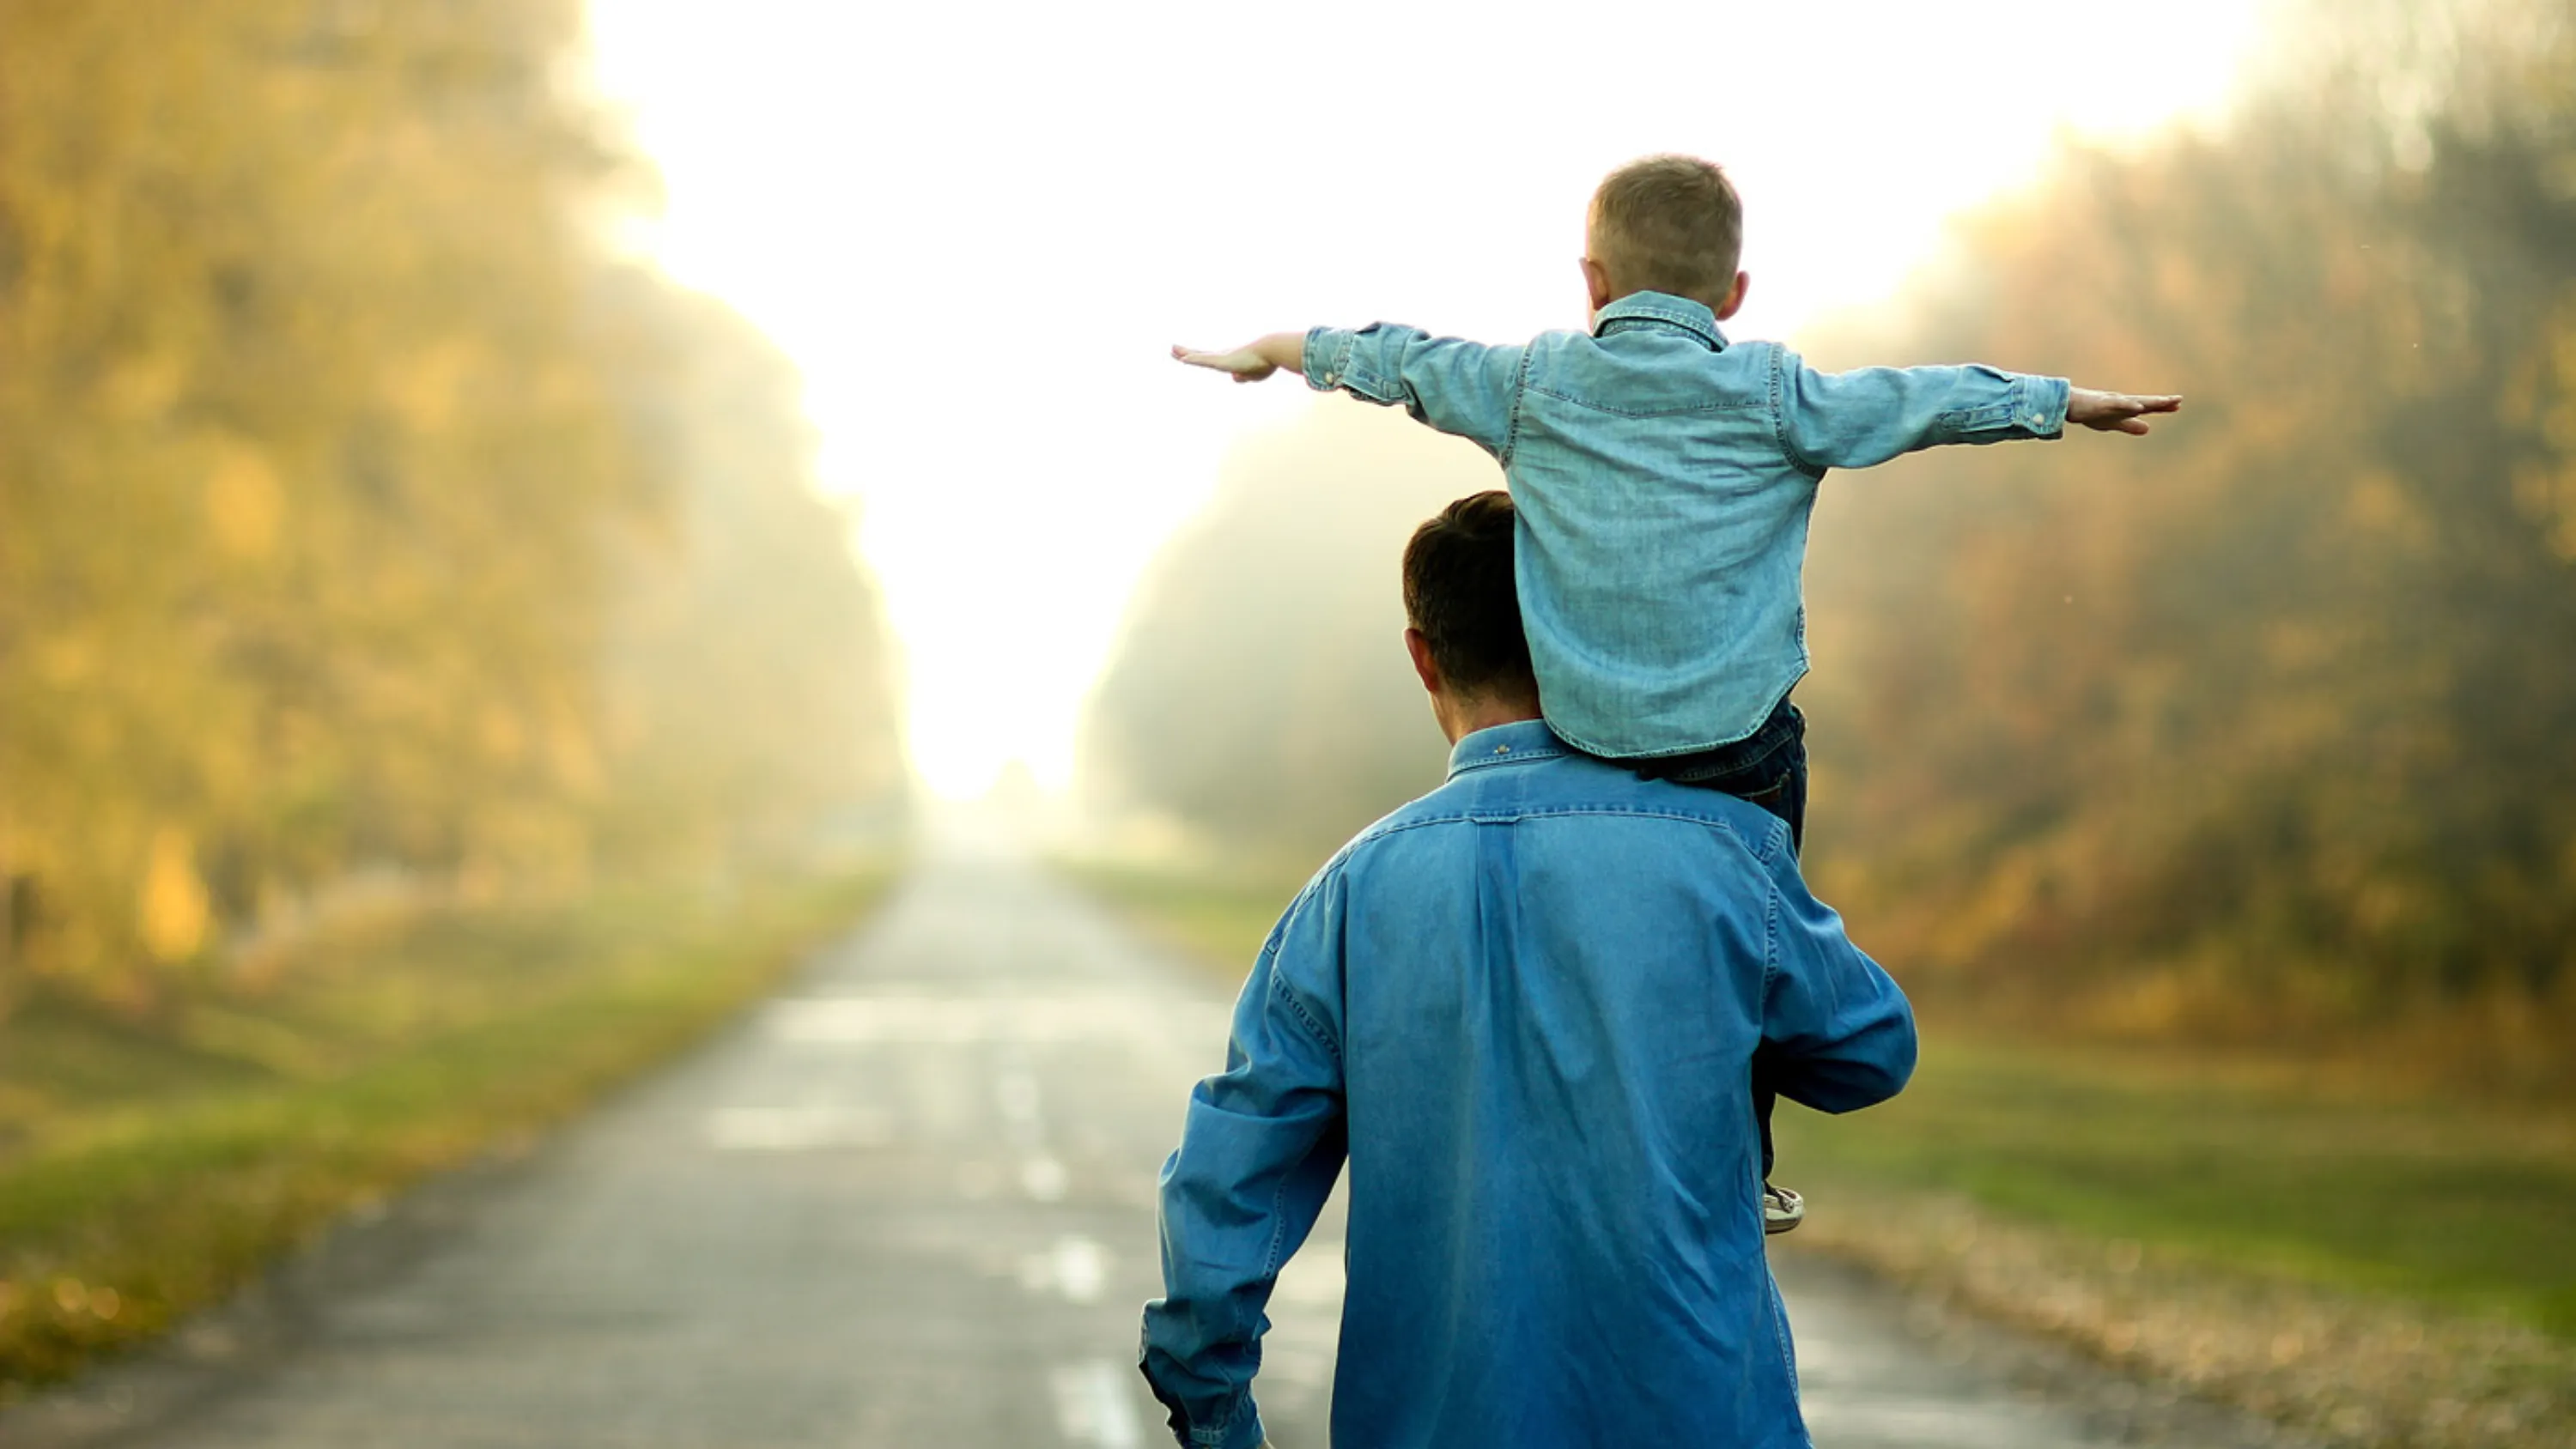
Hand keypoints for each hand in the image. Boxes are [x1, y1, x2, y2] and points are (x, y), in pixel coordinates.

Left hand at [1171, 342, 1278, 382]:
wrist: (1271, 351)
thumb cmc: (1266, 363)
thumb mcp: (1254, 376)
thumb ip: (1243, 377)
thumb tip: (1234, 377)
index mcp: (1229, 360)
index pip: (1209, 358)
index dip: (1198, 357)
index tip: (1187, 355)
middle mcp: (1223, 356)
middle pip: (1200, 354)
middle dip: (1186, 352)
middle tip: (1173, 348)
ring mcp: (1222, 358)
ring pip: (1199, 356)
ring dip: (1184, 353)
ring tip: (1172, 349)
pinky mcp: (1223, 360)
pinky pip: (1205, 360)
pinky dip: (1193, 360)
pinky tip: (1182, 359)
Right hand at [2067, 387, 2182, 434]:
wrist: (2069, 405)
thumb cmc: (2090, 412)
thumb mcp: (2113, 423)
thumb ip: (2130, 425)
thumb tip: (2148, 428)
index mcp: (2125, 407)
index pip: (2147, 407)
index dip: (2162, 407)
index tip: (2178, 405)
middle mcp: (2122, 402)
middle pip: (2145, 401)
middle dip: (2161, 402)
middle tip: (2179, 400)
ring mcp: (2113, 401)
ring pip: (2135, 401)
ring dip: (2150, 402)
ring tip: (2165, 401)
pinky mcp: (2102, 403)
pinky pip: (2117, 404)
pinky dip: (2129, 405)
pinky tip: (2139, 407)